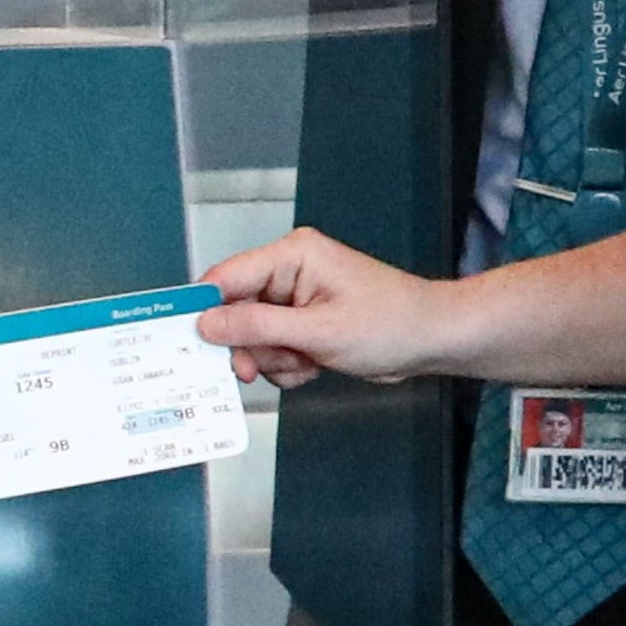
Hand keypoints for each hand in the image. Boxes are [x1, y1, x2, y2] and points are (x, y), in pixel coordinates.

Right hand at [199, 227, 446, 388]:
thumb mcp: (318, 330)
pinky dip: (288, 365)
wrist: (432, 339)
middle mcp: (289, 272)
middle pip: (235, 312)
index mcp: (292, 256)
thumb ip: (257, 327)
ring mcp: (296, 299)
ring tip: (306, 362)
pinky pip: (274, 349)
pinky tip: (314, 366)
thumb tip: (207, 323)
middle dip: (250, 346)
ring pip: (253, 337)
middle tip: (259, 369)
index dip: (206, 311)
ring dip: (274, 360)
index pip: (226, 278)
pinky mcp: (304, 323)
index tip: (192, 342)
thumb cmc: (393, 323)